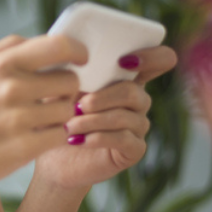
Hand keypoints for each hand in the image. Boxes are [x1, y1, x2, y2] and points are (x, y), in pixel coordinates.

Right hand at [0, 34, 88, 193]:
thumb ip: (7, 48)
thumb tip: (44, 41)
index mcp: (1, 64)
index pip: (58, 45)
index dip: (77, 50)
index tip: (80, 59)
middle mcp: (12, 88)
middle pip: (70, 80)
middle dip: (66, 89)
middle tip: (52, 97)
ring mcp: (20, 119)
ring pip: (68, 109)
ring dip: (59, 115)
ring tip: (39, 120)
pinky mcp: (26, 147)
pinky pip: (61, 135)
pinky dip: (54, 136)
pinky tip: (36, 136)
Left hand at [33, 45, 177, 190]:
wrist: (51, 155)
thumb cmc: (56, 115)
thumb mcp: (59, 89)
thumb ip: (70, 71)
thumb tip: (71, 56)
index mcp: (124, 78)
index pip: (159, 60)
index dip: (153, 56)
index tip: (124, 61)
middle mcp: (137, 101)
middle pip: (134, 92)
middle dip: (102, 98)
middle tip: (78, 106)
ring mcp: (138, 126)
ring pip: (125, 117)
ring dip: (93, 120)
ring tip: (68, 127)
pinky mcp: (135, 149)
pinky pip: (124, 139)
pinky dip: (98, 137)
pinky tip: (78, 140)